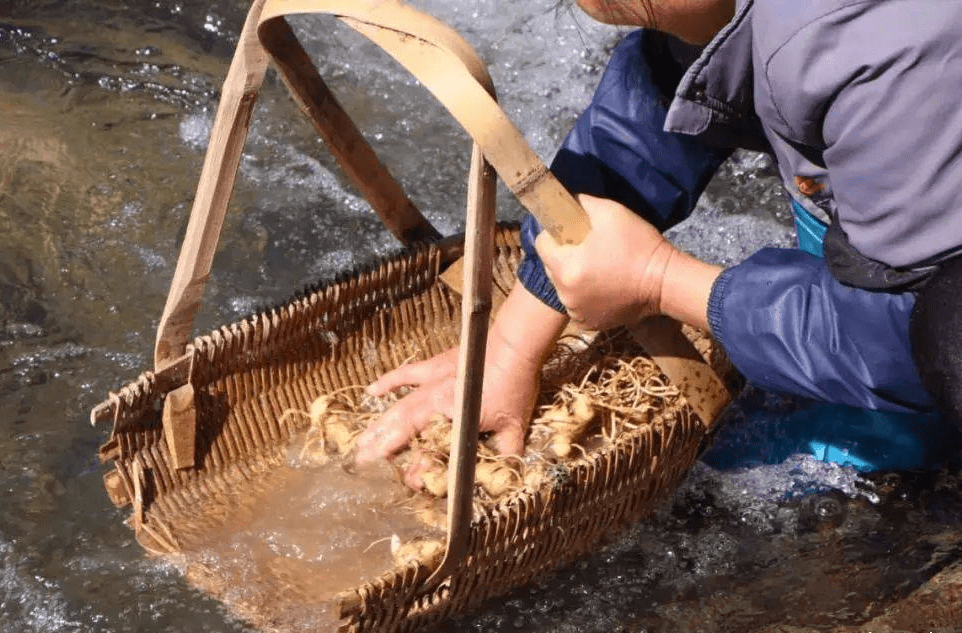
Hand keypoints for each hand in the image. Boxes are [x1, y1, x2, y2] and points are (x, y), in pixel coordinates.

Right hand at [354, 284, 566, 486]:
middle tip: (362, 463)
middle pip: (402, 431)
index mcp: (452, 421)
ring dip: (379, 425)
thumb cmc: (513, 385)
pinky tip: (372, 391)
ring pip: (398, 408)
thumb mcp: (514, 426)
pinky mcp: (433, 366)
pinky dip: (388, 382)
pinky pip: (405, 375)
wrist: (512, 347)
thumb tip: (505, 476)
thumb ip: (506, 452)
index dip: (419, 470)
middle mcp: (435, 404)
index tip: (409, 483)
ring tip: (361, 440)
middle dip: (381, 449)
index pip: (430, 452)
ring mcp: (431, 384)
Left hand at [535, 194, 674, 330]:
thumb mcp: (611, 212)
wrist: (665, 282)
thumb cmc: (638, 245)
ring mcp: (576, 311)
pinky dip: (583, 295)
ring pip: (562, 287)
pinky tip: (601, 285)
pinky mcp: (589, 323)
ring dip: (572, 276)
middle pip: (550, 267)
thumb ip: (582, 202)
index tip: (570, 231)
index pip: (541, 245)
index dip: (553, 234)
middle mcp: (565, 294)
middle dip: (563, 255)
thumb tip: (568, 199)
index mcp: (566, 267)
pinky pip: (575, 304)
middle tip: (586, 247)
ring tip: (595, 267)